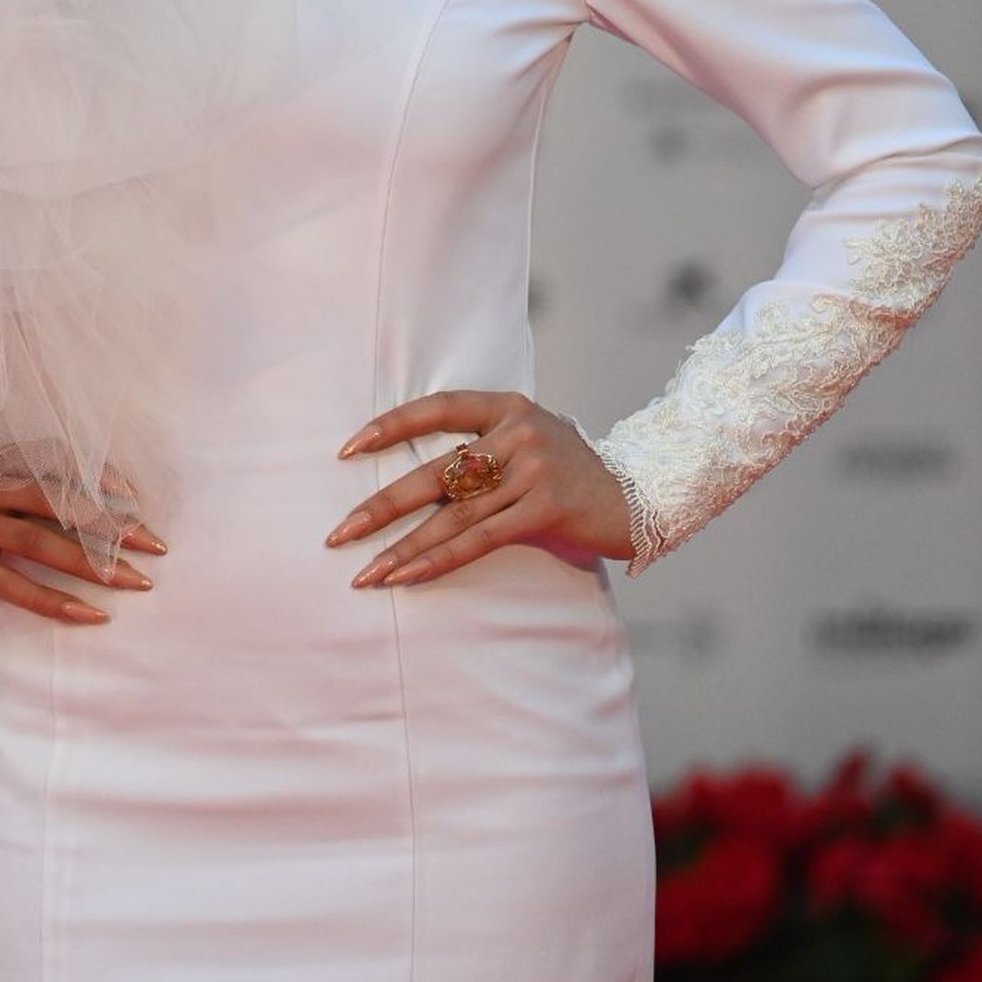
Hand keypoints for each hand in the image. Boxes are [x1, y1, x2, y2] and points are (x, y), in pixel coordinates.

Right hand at [0, 463, 164, 620]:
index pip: (54, 477)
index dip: (97, 484)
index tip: (136, 492)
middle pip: (66, 507)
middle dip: (116, 526)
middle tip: (160, 544)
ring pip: (49, 542)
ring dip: (97, 563)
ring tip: (138, 582)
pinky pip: (13, 582)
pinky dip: (53, 599)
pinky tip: (85, 613)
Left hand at [324, 389, 633, 585]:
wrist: (642, 496)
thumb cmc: (571, 472)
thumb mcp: (529, 440)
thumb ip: (483, 446)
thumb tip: (413, 475)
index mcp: (507, 406)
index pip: (436, 408)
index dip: (390, 426)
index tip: (347, 449)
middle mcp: (519, 431)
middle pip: (435, 472)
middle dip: (381, 507)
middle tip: (339, 533)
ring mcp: (534, 469)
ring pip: (453, 515)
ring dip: (403, 548)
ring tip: (365, 573)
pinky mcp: (546, 508)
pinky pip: (479, 539)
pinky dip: (438, 559)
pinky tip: (406, 576)